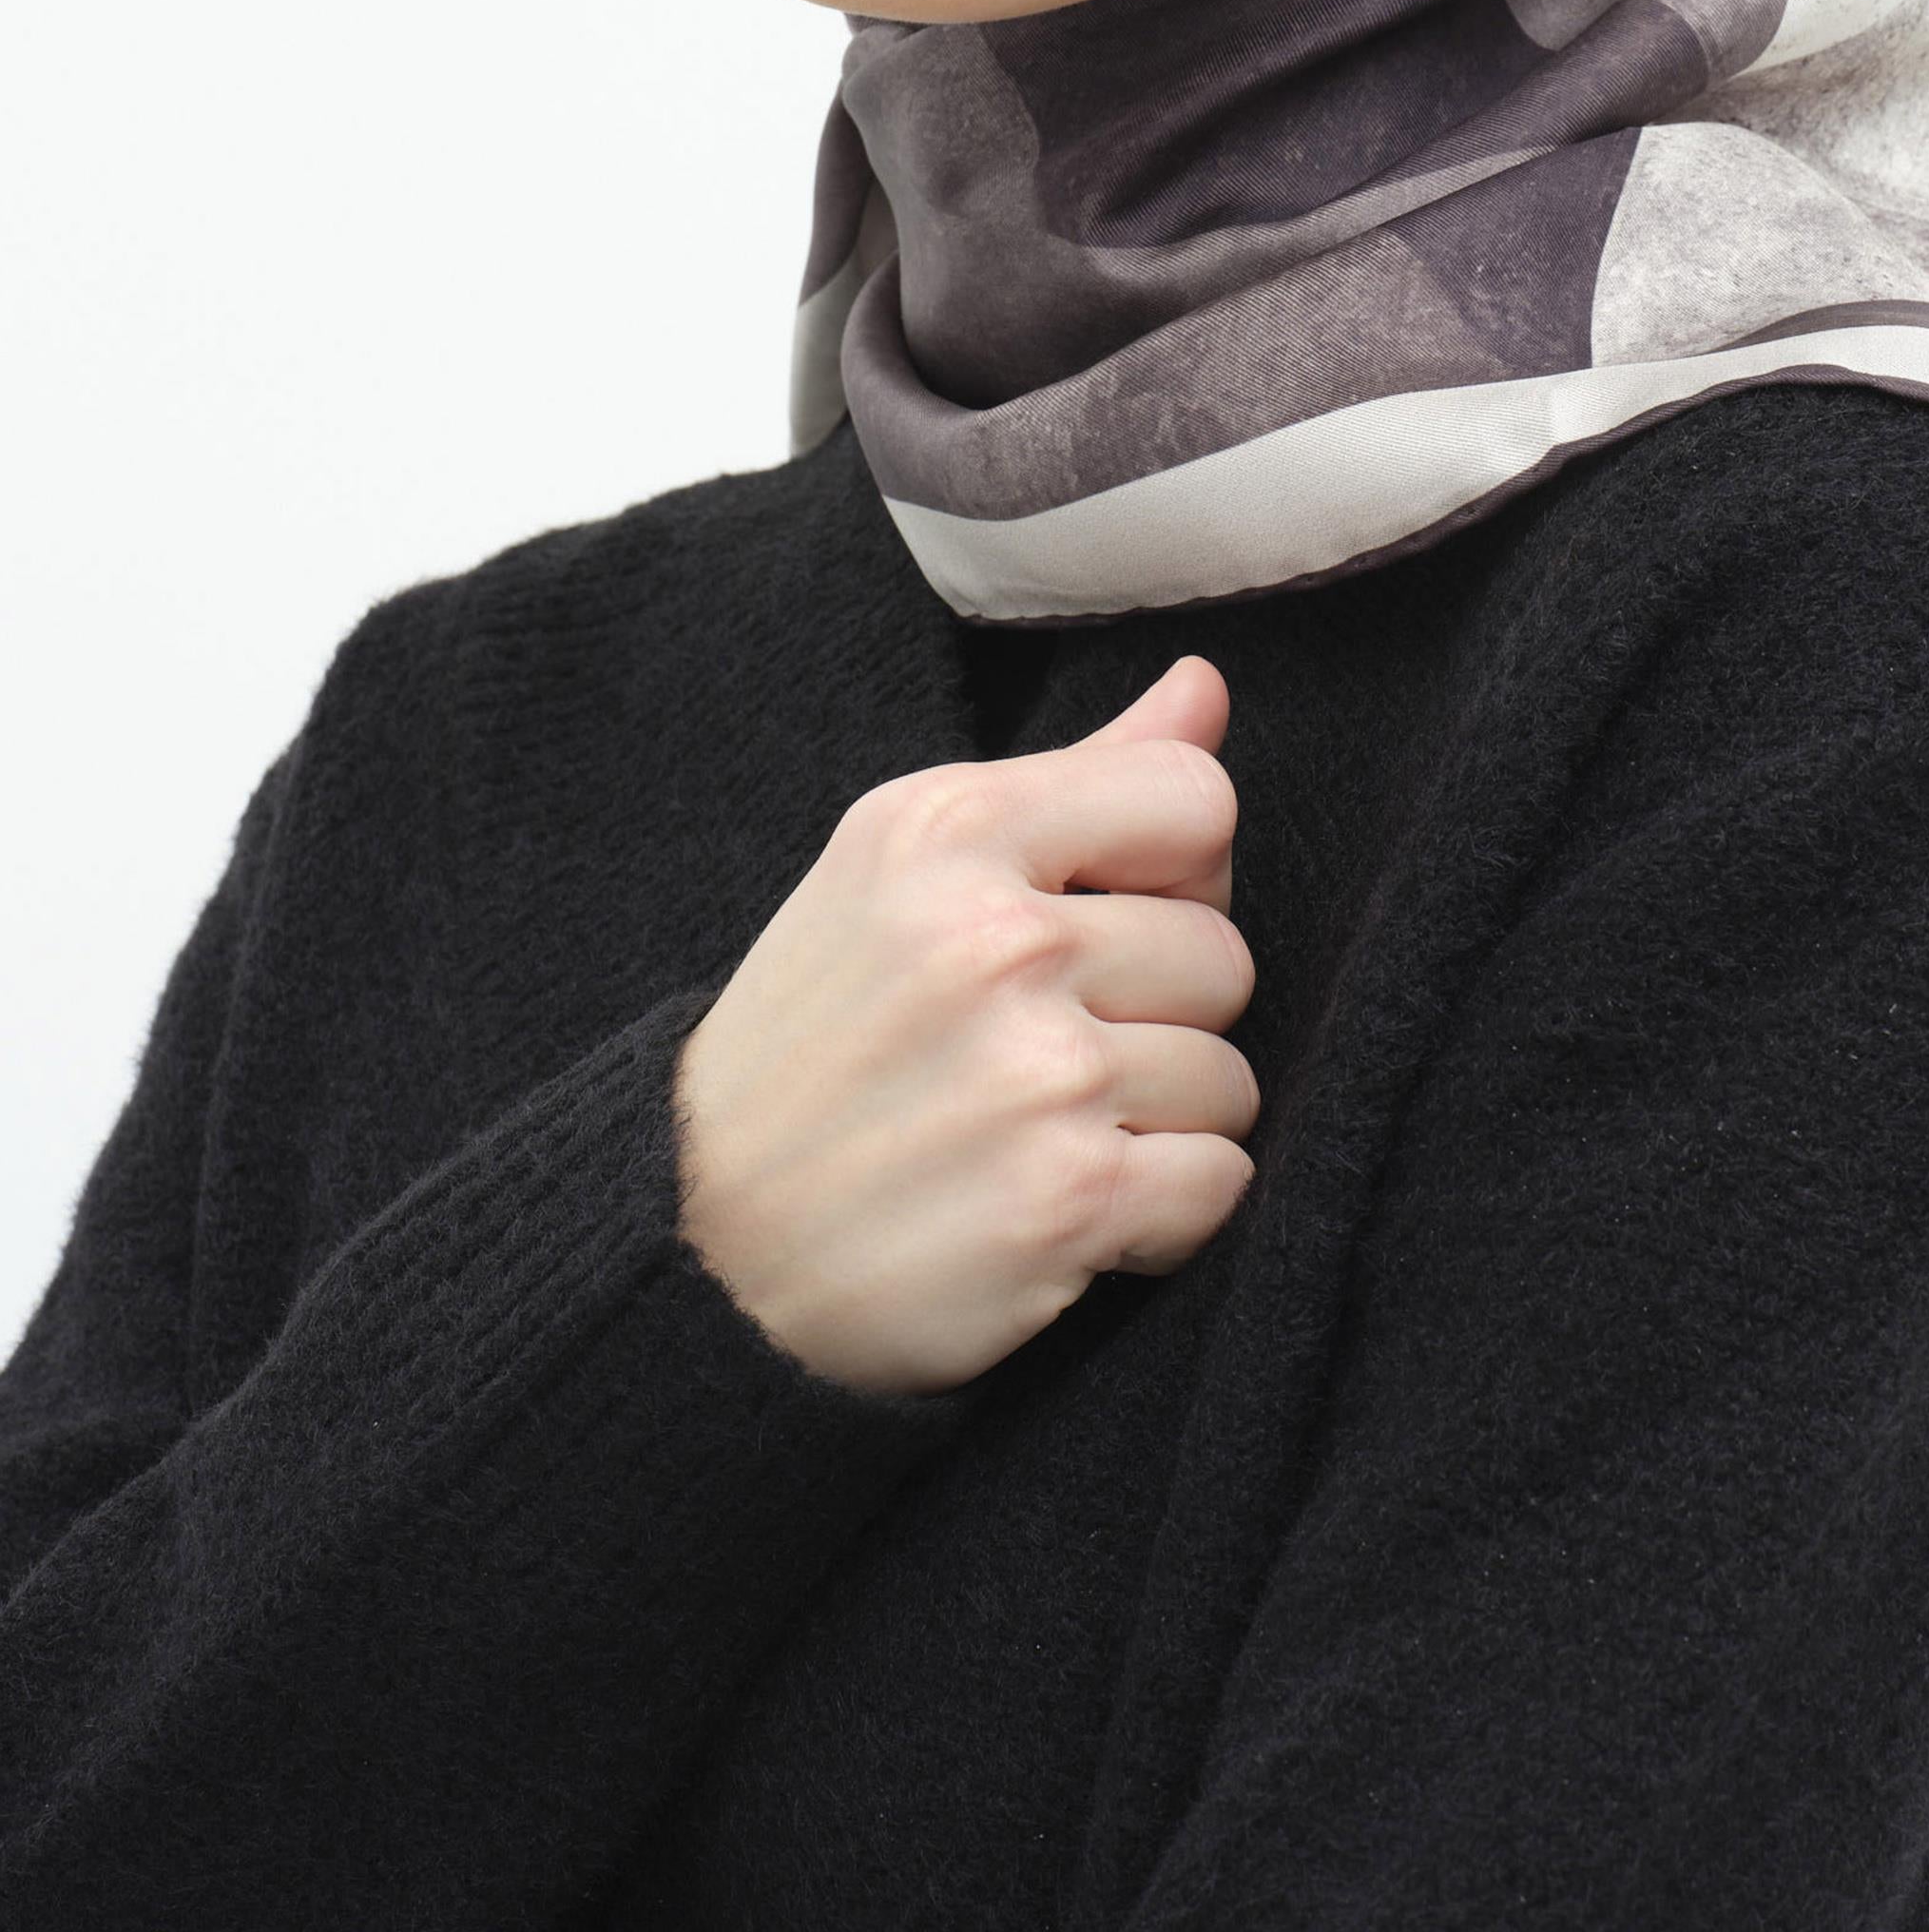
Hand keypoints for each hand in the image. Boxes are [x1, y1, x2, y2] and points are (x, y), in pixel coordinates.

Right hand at [673, 654, 1257, 1396]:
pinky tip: (1065, 1211)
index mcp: (948, 829)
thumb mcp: (909, 869)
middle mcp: (994, 939)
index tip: (1092, 925)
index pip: (1195, 800)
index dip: (1173, 875)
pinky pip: (1221, 1182)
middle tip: (1035, 1057)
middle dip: (1157, 1016)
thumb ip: (1079, 776)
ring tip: (1039, 1135)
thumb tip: (1205, 686)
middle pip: (1222, 954)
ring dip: (1158, 1124)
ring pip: (1227, 1078)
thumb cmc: (821, 1043)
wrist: (699, 1246)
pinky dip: (1163, 1217)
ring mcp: (1036, 1074)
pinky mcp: (1066, 1201)